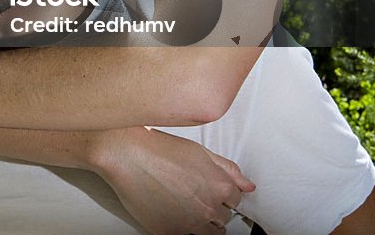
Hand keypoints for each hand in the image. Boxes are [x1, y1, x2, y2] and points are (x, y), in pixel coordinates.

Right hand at [93, 127, 254, 234]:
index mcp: (220, 186)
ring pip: (209, 233)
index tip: (212, 190)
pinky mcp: (169, 232)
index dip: (223, 193)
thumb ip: (229, 170)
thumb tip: (248, 185)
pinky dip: (181, 227)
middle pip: (223, 218)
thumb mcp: (200, 151)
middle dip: (213, 208)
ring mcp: (190, 223)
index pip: (237, 200)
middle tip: (194, 196)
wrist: (127, 154)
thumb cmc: (159, 148)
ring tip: (185, 208)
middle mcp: (209, 208)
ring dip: (202, 223)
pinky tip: (171, 213)